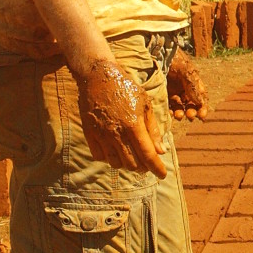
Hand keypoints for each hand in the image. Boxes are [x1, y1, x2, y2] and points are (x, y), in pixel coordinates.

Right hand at [75, 58, 166, 177]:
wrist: (99, 76)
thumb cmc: (127, 89)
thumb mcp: (145, 105)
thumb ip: (153, 129)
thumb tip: (161, 151)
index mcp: (134, 124)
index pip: (147, 154)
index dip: (156, 168)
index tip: (162, 175)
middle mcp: (117, 132)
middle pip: (132, 163)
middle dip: (143, 167)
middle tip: (147, 164)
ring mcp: (101, 134)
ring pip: (115, 163)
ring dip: (126, 164)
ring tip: (133, 158)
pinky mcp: (89, 133)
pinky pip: (99, 156)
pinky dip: (109, 158)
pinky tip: (116, 151)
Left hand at [167, 49, 210, 120]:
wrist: (154, 50)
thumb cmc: (172, 58)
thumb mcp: (185, 70)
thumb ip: (193, 86)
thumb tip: (200, 103)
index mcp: (193, 81)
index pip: (201, 97)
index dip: (203, 107)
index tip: (202, 115)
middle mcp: (183, 87)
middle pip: (190, 104)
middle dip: (192, 111)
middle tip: (190, 116)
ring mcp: (172, 90)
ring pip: (179, 106)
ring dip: (181, 113)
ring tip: (179, 115)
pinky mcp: (161, 93)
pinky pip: (166, 105)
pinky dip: (168, 112)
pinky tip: (169, 114)